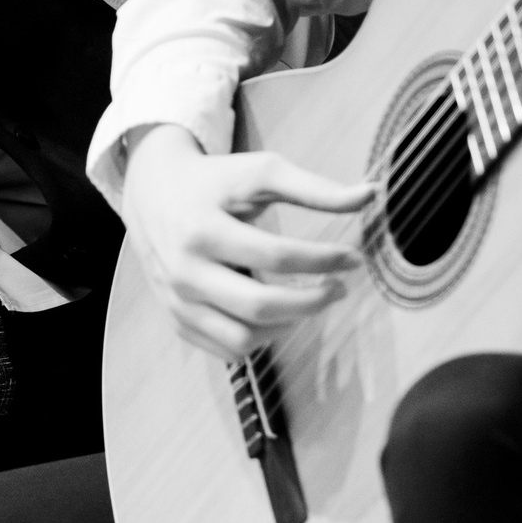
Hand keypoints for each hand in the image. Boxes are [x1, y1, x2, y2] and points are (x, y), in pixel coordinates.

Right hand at [120, 125, 373, 362]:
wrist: (151, 191)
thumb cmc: (213, 180)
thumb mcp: (259, 173)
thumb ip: (314, 188)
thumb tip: (371, 194)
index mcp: (203, 229)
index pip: (276, 256)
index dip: (324, 260)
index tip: (353, 259)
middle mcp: (185, 271)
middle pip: (261, 306)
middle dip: (313, 302)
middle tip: (338, 288)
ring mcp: (177, 301)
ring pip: (244, 338)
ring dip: (287, 325)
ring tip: (305, 300)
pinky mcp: (177, 319)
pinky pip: (227, 349)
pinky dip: (260, 339)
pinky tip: (275, 313)